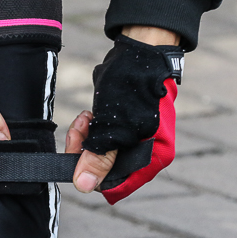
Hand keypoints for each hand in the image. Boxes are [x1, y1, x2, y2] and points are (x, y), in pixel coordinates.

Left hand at [71, 25, 181, 202]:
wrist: (138, 51)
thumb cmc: (132, 84)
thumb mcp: (113, 125)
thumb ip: (99, 158)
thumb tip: (84, 186)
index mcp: (155, 157)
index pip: (117, 184)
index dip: (93, 173)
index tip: (81, 153)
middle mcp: (148, 154)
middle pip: (106, 172)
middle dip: (88, 152)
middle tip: (82, 129)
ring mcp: (136, 141)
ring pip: (100, 156)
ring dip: (87, 138)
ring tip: (87, 118)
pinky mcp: (125, 130)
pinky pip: (102, 141)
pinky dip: (92, 130)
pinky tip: (90, 116)